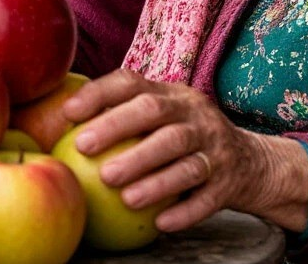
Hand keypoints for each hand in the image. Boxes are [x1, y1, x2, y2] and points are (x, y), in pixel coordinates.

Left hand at [62, 69, 307, 232]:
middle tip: (83, 148)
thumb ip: (126, 118)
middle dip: (119, 128)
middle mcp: (195, 113)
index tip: (69, 112)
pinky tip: (161, 224)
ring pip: (184, 158)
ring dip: (152, 177)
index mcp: (173, 95)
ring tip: (121, 194)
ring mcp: (216, 146)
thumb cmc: (186, 141)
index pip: (133, 83)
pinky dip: (185, 211)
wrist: (252, 163)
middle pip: (157, 114)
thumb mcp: (165, 119)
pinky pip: (207, 198)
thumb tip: (56, 127)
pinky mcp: (230, 181)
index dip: (101, 93)